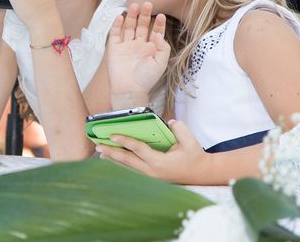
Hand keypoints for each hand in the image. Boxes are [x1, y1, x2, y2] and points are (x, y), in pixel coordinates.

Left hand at [94, 119, 210, 183]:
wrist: (201, 173)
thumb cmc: (194, 156)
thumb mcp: (190, 141)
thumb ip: (179, 129)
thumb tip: (169, 121)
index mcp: (160, 163)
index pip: (138, 150)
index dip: (125, 142)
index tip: (112, 135)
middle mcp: (152, 172)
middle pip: (127, 161)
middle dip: (111, 152)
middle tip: (98, 145)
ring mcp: (150, 177)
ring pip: (127, 168)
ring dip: (113, 159)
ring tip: (100, 152)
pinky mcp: (150, 178)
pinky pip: (132, 171)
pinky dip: (121, 164)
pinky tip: (112, 159)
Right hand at [107, 3, 169, 106]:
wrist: (129, 89)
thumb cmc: (146, 79)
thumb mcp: (161, 63)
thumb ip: (163, 48)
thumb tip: (159, 34)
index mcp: (151, 49)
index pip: (155, 32)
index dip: (158, 24)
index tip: (161, 15)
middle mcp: (138, 45)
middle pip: (142, 26)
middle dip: (145, 15)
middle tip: (148, 4)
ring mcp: (126, 46)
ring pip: (129, 27)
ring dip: (132, 17)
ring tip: (135, 6)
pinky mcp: (114, 49)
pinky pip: (115, 34)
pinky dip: (117, 25)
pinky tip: (120, 17)